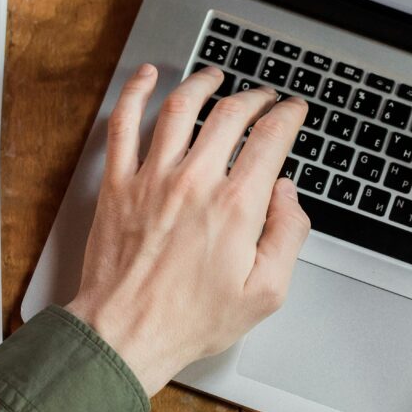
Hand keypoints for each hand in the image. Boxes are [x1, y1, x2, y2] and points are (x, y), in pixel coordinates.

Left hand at [65, 64, 310, 395]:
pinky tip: (147, 77)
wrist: (126, 334)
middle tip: (263, 98)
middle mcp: (194, 183)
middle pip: (230, 114)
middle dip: (254, 98)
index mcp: (236, 207)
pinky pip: (123, 125)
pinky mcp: (119, 185)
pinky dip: (135, 93)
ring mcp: (152, 179)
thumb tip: (288, 194)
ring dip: (202, 84)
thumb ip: (288, 236)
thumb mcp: (266, 293)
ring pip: (179, 108)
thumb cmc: (192, 320)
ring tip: (215, 77)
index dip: (288, 116)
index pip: (270, 139)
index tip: (292, 111)